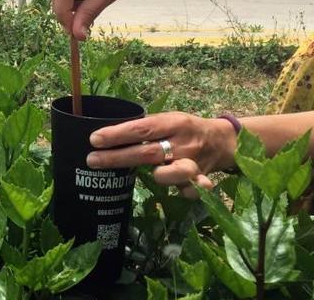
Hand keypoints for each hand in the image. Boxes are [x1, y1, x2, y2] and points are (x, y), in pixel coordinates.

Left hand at [85, 112, 237, 198]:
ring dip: (157, 175)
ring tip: (138, 176)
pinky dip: (188, 191)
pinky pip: (193, 189)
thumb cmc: (183, 130)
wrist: (221, 140)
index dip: (117, 135)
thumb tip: (107, 136)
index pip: (141, 128)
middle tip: (92, 160)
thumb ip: (145, 128)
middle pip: (147, 152)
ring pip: (173, 172)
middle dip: (118, 158)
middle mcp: (182, 143)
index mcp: (173, 123)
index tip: (94, 139)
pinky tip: (180, 192)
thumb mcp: (167, 120)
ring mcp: (193, 162)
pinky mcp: (200, 179)